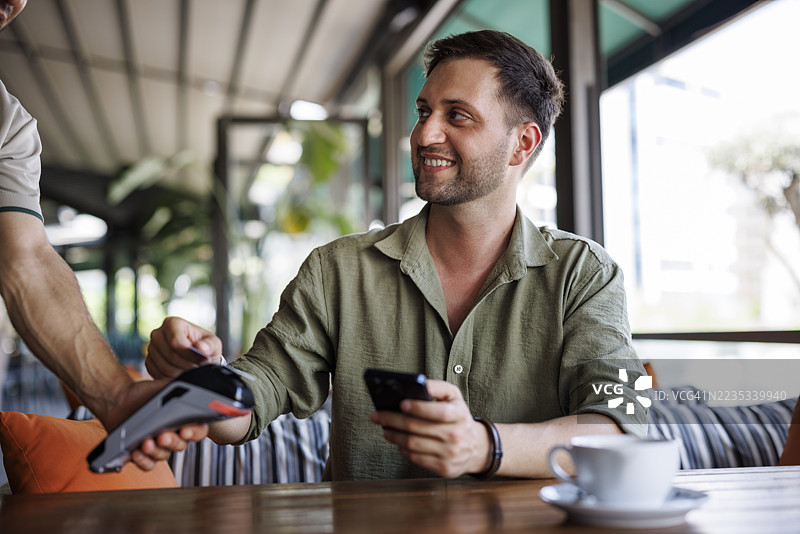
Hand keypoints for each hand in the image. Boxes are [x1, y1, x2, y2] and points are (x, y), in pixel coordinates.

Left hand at [104, 378, 209, 470]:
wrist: (120, 400)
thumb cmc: (144, 394)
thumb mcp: (164, 386)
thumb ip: (181, 385)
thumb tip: (194, 385)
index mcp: (183, 419)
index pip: (198, 430)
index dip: (195, 433)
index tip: (186, 431)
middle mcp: (173, 435)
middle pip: (181, 445)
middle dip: (173, 442)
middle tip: (163, 436)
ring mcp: (158, 446)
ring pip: (164, 455)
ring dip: (156, 451)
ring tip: (146, 442)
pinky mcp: (143, 454)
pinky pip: (148, 464)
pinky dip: (143, 461)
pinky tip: (136, 452)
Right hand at [146, 317, 223, 378]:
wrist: (197, 356)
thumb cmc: (205, 346)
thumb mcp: (213, 343)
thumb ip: (210, 344)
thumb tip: (202, 347)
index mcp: (172, 323)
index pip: (176, 342)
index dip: (190, 355)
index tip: (203, 361)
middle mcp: (158, 334)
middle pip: (170, 355)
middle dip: (187, 365)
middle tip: (200, 369)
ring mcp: (151, 348)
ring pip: (164, 367)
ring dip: (181, 373)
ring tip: (193, 372)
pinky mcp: (149, 362)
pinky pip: (158, 374)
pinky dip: (172, 378)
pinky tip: (183, 375)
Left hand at [369, 379, 491, 477]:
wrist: (475, 447)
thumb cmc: (458, 416)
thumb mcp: (453, 397)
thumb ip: (436, 387)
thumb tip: (417, 384)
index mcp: (460, 415)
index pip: (439, 412)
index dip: (419, 408)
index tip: (401, 403)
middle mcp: (456, 436)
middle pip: (417, 428)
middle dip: (392, 420)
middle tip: (377, 415)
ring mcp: (450, 454)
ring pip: (412, 444)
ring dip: (394, 435)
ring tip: (384, 428)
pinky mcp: (443, 468)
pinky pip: (415, 458)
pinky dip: (402, 448)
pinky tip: (397, 440)